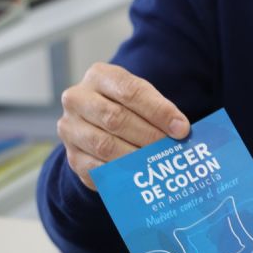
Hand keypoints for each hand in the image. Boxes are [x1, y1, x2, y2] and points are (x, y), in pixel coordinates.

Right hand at [57, 62, 190, 189]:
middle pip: (115, 118)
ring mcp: (71, 129)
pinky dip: (121, 174)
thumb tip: (180, 130)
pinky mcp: (72, 157)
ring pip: (105, 145)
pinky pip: (97, 169)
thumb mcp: (141, 99)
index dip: (158, 111)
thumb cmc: (126, 109)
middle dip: (149, 135)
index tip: (182, 129)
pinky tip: (140, 176)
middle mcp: (78, 99)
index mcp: (99, 76)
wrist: (96, 127)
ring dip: (136, 157)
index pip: (130, 91)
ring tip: (158, 163)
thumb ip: (158, 110)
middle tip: (171, 149)